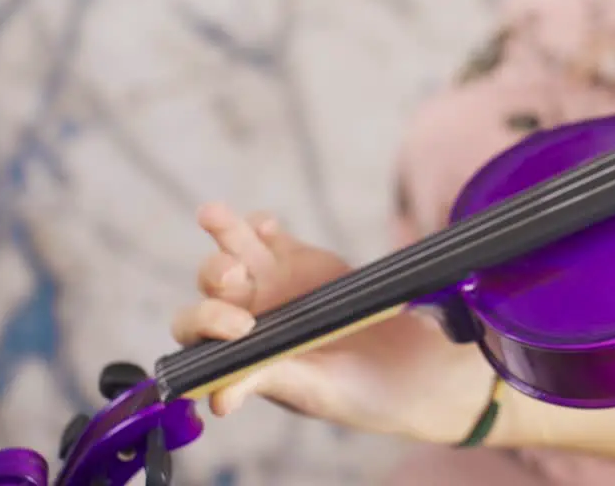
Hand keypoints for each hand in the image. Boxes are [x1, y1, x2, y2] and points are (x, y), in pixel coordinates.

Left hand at [170, 203, 496, 443]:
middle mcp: (248, 318)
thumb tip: (219, 399)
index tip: (241, 328)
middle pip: (212, 289)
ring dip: (224, 235)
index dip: (208, 326)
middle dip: (215, 277)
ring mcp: (270, 285)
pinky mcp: (297, 258)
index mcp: (242, 355)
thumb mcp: (316, 390)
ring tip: (214, 215)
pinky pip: (266, 235)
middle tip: (233, 276)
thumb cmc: (361, 391)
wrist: (415, 364)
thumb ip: (270, 379)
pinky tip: (267, 225)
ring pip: (234, 254)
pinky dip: (260, 225)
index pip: (200, 337)